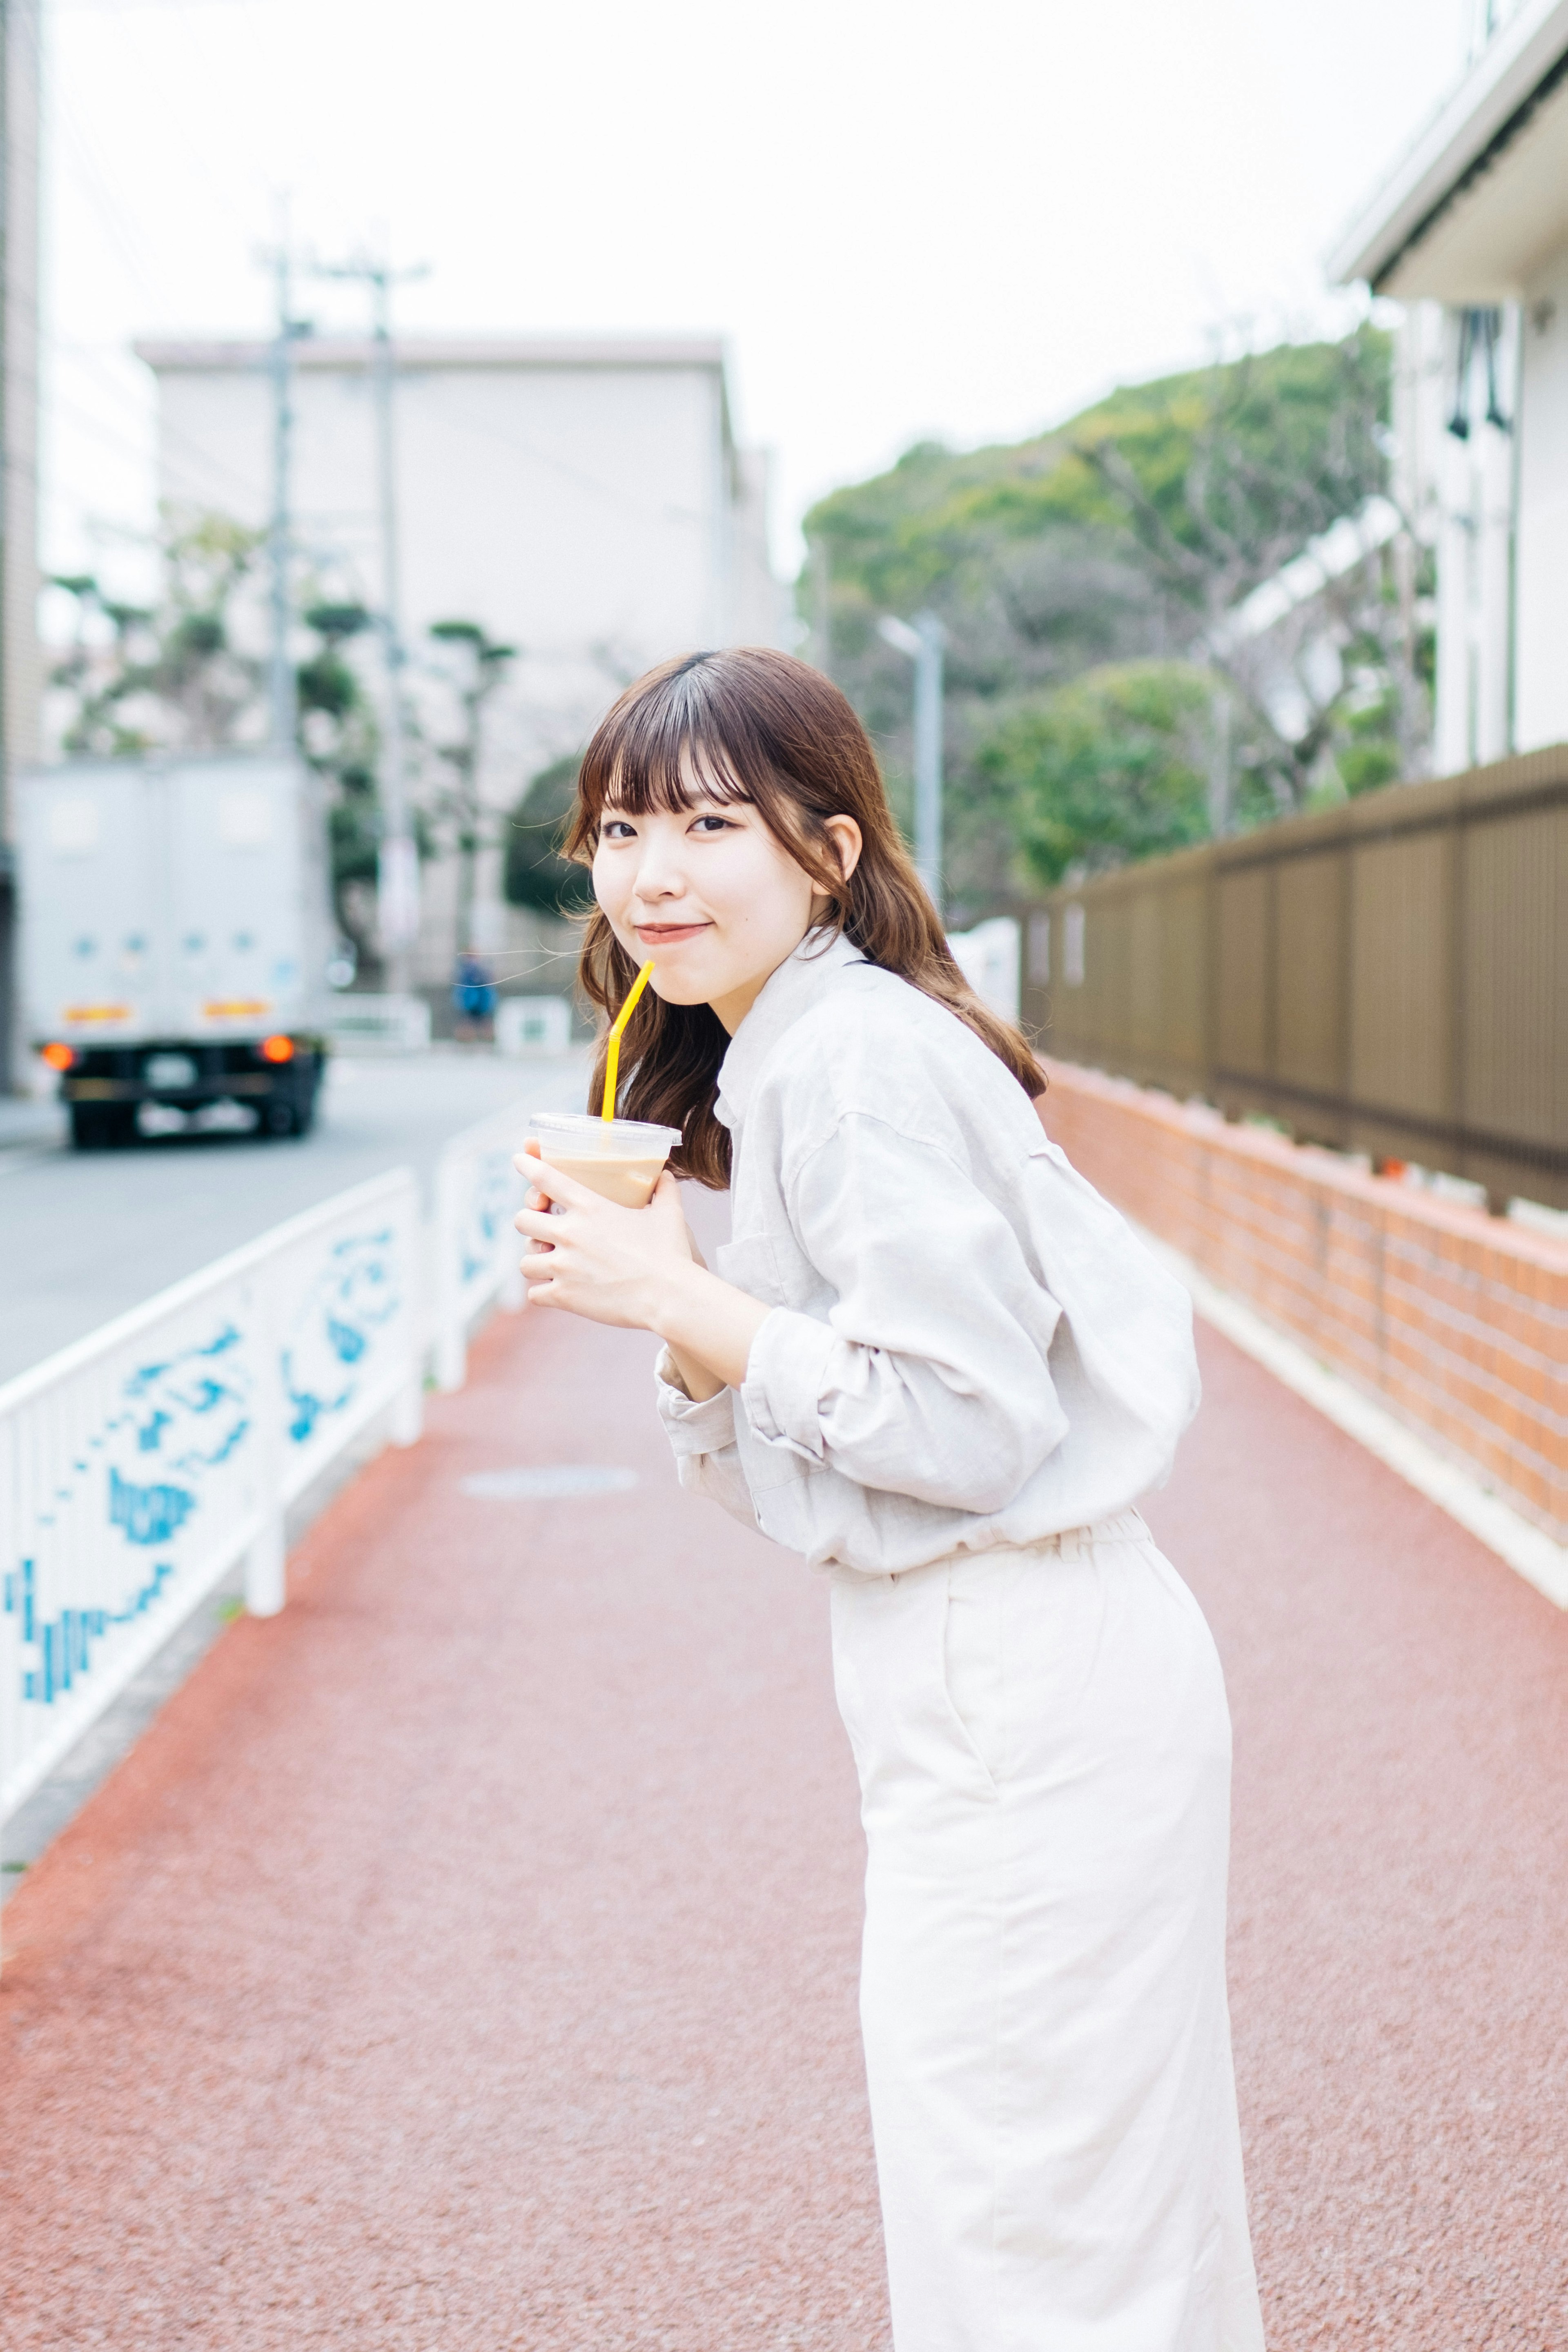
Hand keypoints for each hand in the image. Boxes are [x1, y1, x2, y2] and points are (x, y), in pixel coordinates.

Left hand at [512, 1147, 770, 1386]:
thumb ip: (665, 1191)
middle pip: (522, 1220)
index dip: (527, 1165)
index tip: (518, 1159)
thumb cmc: (670, 1254)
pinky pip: (534, 1294)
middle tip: (541, 1230)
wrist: (669, 1296)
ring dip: (536, 1262)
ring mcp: (564, 1266)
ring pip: (525, 1261)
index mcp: (590, 1207)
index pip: (546, 1178)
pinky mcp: (564, 1295)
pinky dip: (543, 1293)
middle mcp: (570, 1233)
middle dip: (529, 1224)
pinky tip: (556, 1292)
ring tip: (549, 1265)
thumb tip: (666, 1175)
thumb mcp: (669, 1214)